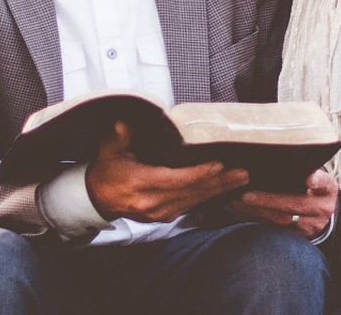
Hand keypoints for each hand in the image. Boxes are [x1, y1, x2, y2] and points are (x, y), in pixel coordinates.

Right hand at [86, 121, 249, 222]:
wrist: (97, 197)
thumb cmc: (108, 169)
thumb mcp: (109, 149)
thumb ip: (119, 135)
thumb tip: (125, 123)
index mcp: (140, 184)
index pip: (175, 180)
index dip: (198, 174)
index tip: (219, 165)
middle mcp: (152, 203)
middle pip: (191, 192)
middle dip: (219, 183)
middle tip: (243, 173)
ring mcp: (160, 213)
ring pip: (194, 201)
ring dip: (219, 190)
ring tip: (241, 179)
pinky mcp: (165, 216)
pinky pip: (191, 206)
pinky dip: (208, 196)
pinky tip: (225, 188)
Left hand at [229, 170, 337, 237]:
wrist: (319, 212)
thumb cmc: (310, 187)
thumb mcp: (315, 176)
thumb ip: (305, 169)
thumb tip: (281, 159)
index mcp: (329, 189)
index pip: (325, 183)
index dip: (317, 181)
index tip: (309, 180)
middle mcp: (324, 209)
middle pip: (296, 205)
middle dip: (269, 200)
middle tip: (246, 195)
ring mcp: (313, 226)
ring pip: (283, 221)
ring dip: (258, 212)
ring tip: (239, 203)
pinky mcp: (300, 238)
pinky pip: (276, 231)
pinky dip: (258, 221)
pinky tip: (243, 213)